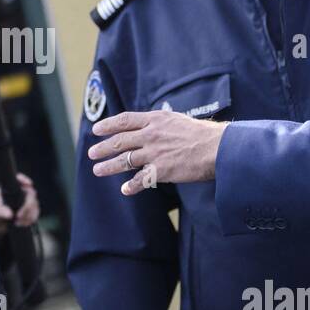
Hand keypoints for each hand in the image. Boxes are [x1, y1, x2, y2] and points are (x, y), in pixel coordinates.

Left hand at [0, 173, 39, 228]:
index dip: (24, 180)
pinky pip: (35, 212)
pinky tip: (24, 223)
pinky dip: (31, 218)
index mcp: (8, 188)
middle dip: (27, 205)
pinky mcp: (28, 210)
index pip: (18, 179)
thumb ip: (1, 211)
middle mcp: (18, 192)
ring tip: (19, 222)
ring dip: (29, 214)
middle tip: (19, 215)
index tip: (29, 184)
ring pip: (34, 204)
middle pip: (30, 194)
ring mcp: (24, 201)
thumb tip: (9, 214)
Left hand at [87, 111, 225, 194]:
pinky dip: (131, 186)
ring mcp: (154, 153)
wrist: (217, 148)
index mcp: (156, 119)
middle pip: (120, 141)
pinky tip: (125, 190)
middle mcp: (151, 135)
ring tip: (98, 170)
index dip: (108, 125)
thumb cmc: (203, 134)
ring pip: (124, 160)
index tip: (96, 129)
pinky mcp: (160, 170)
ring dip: (109, 166)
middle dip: (103, 148)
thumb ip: (162, 123)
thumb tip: (152, 124)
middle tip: (92, 153)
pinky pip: (140, 180)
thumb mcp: (178, 120)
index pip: (125, 120)